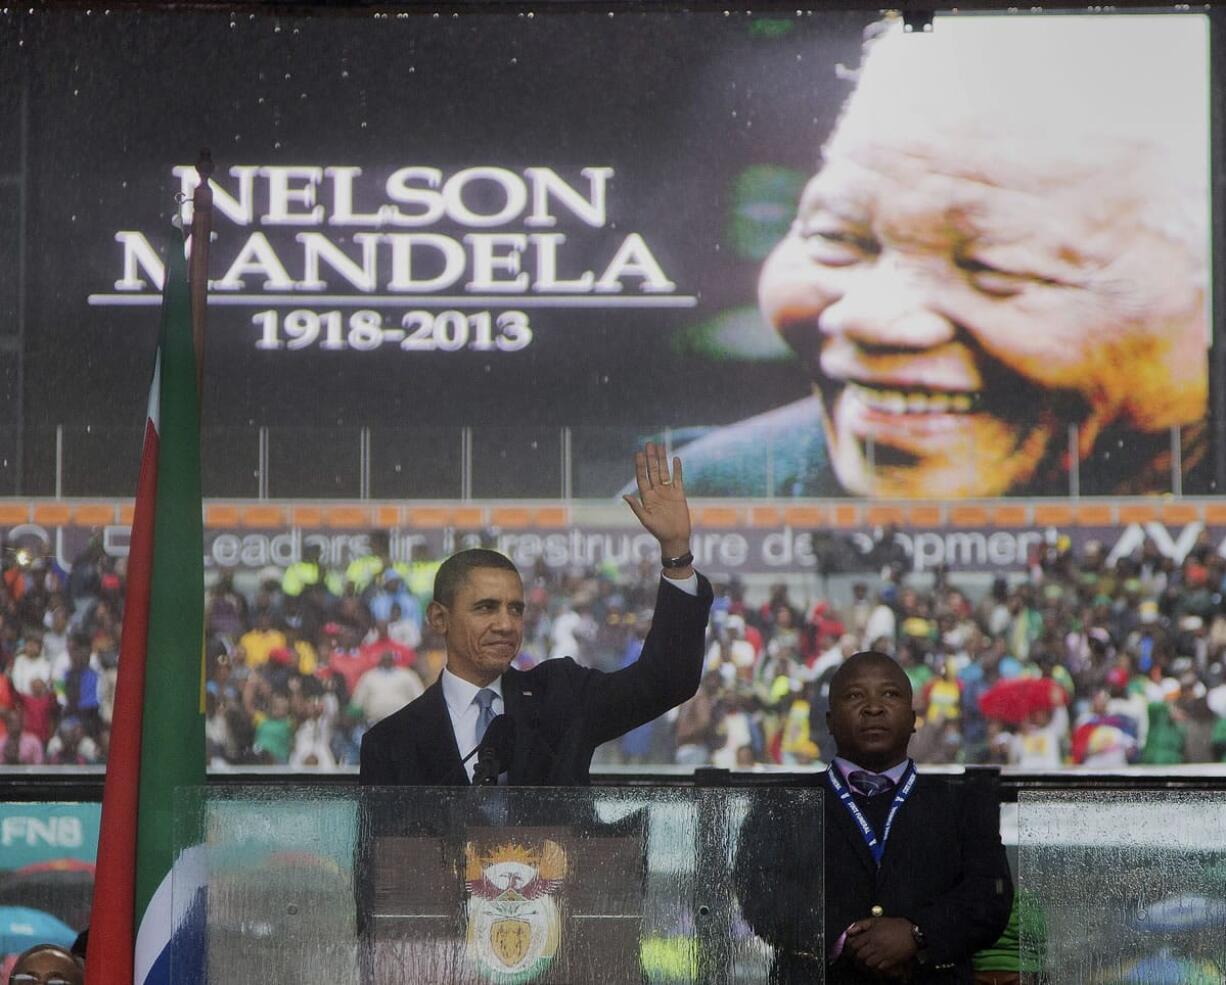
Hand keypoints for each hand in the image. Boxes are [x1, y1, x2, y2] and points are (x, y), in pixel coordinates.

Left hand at [623, 442, 691, 563]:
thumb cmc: (659, 532)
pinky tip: (676, 459)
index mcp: (647, 497)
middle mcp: (656, 492)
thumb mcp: (646, 520)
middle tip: (649, 444)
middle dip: (651, 458)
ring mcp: (668, 492)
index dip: (640, 465)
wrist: (676, 538)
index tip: (638, 453)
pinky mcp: (679, 494)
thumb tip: (625, 496)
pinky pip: (678, 479)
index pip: (642, 477)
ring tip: (660, 446)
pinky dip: (677, 469)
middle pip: (653, 471)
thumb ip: (636, 507)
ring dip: (662, 459)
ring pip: (664, 472)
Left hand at [844, 917, 917, 979]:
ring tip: (867, 958)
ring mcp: (883, 955)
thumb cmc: (895, 926)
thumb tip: (849, 931)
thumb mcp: (876, 920)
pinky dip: (876, 966)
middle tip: (858, 953)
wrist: (912, 934)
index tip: (851, 946)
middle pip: (860, 955)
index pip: (854, 944)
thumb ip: (861, 924)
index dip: (851, 946)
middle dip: (857, 955)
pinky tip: (876, 962)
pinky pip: (878, 968)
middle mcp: (876, 945)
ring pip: (868, 963)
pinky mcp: (890, 962)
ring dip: (866, 961)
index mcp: (871, 935)